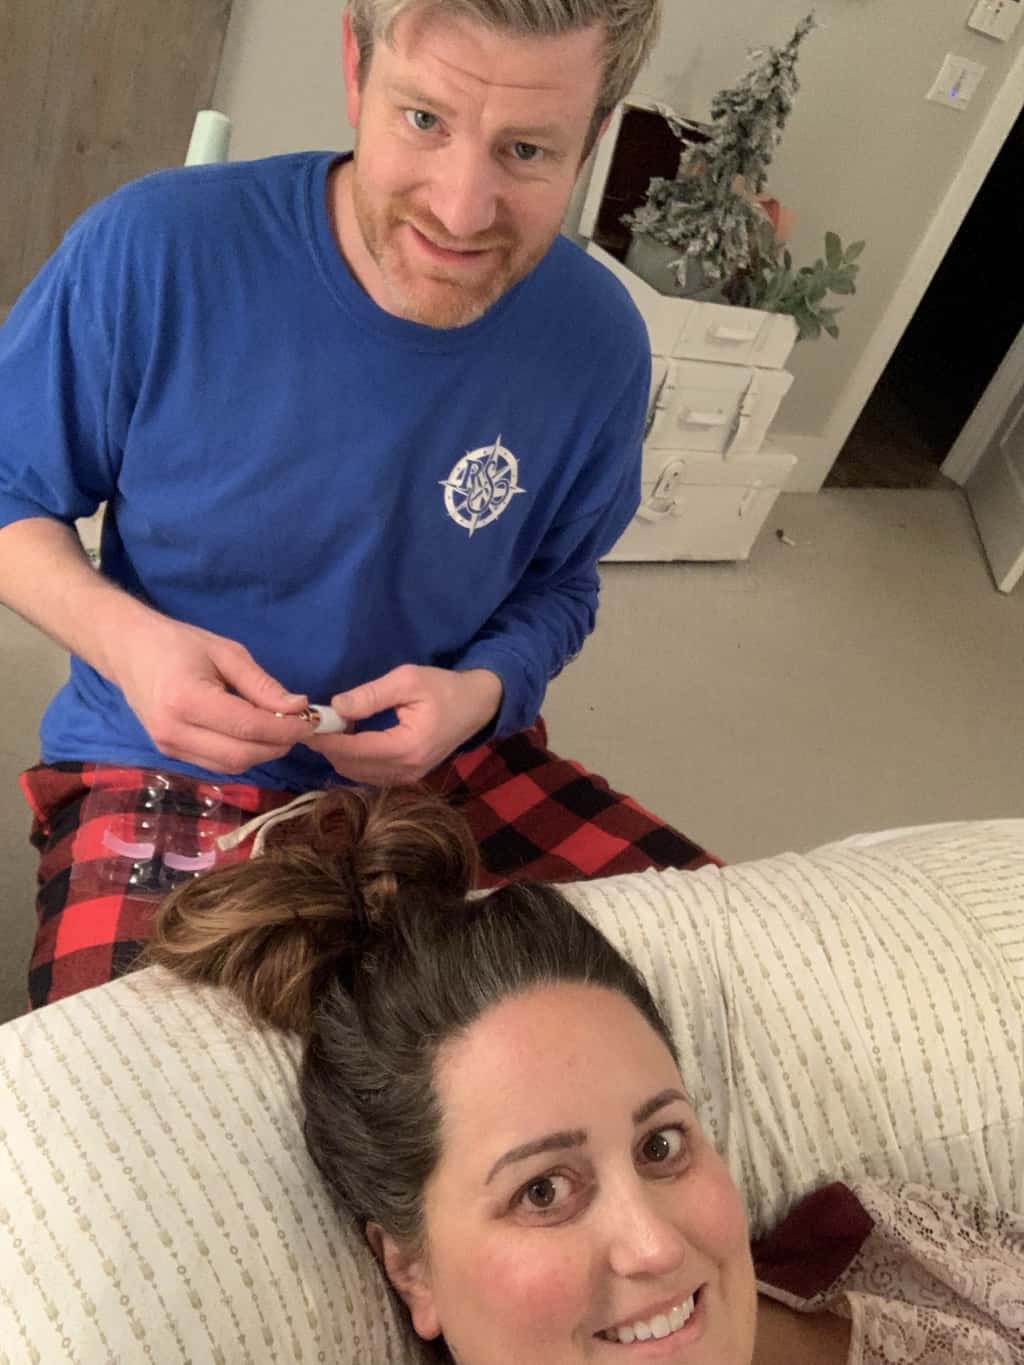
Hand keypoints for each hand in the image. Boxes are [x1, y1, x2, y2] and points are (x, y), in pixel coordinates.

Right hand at [110, 614, 312, 772]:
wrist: (128, 651)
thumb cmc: (178, 644)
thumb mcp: (226, 652)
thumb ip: (262, 684)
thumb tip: (298, 707)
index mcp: (186, 699)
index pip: (248, 727)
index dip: (285, 729)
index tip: (311, 720)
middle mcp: (173, 731)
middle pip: (241, 755)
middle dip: (278, 745)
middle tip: (300, 726)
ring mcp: (168, 748)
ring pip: (231, 766)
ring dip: (263, 753)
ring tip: (281, 730)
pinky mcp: (170, 754)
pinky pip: (217, 764)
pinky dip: (243, 754)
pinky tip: (255, 735)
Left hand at [307, 665, 502, 785]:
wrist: (477, 705)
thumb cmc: (444, 688)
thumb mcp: (408, 680)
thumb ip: (371, 695)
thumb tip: (335, 707)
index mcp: (408, 747)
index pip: (355, 749)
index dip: (327, 739)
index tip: (307, 725)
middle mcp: (406, 770)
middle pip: (352, 766)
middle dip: (329, 747)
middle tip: (313, 725)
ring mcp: (407, 778)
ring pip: (357, 774)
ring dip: (339, 754)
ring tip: (330, 729)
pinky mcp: (407, 777)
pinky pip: (369, 774)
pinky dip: (353, 759)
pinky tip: (350, 738)